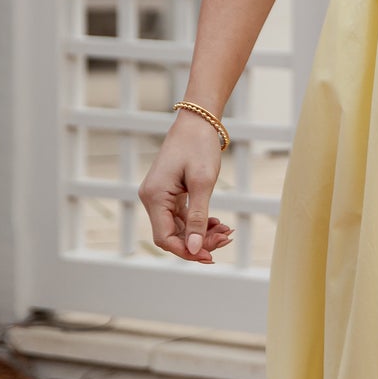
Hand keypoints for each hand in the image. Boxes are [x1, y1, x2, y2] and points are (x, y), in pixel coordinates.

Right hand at [138, 119, 234, 263]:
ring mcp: (159, 196)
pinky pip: (181, 216)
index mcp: (155, 197)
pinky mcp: (168, 193)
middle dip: (199, 242)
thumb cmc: (199, 147)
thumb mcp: (203, 183)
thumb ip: (198, 217)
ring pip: (179, 227)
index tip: (211, 256)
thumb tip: (195, 249)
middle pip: (172, 235)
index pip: (165, 238)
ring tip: (226, 231)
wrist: (197, 121)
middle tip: (226, 239)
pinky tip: (217, 223)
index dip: (187, 251)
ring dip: (201, 233)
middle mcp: (151, 198)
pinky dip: (198, 222)